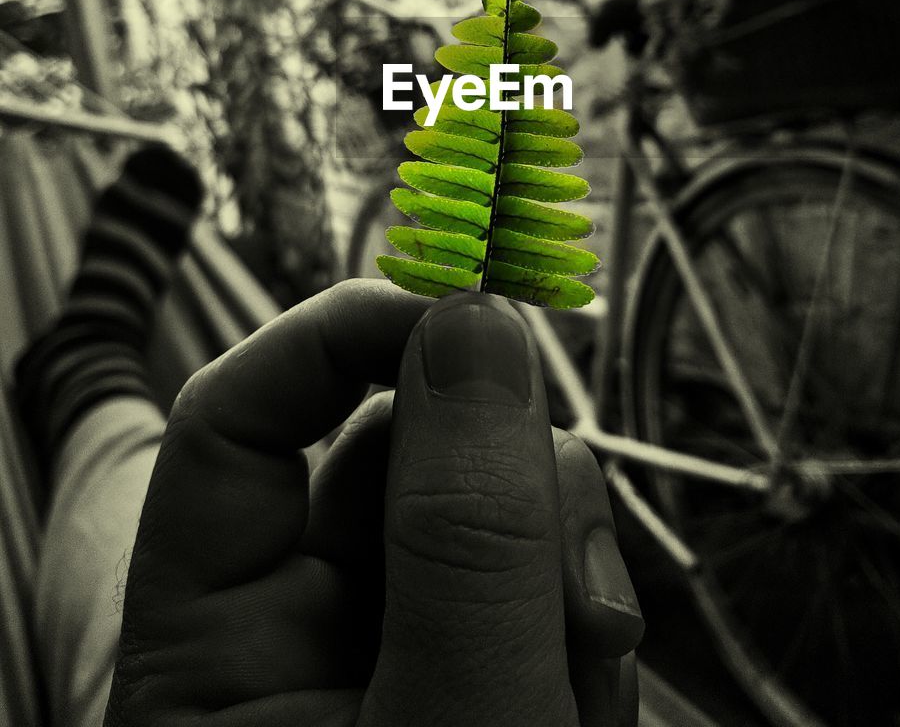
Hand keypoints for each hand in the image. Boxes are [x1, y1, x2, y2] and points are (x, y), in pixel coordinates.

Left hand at [104, 283, 643, 725]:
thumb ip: (467, 536)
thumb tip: (472, 327)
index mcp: (216, 650)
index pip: (242, 421)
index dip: (343, 335)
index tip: (469, 308)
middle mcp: (297, 640)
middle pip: (398, 460)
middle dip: (507, 498)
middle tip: (573, 604)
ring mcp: (392, 663)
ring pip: (489, 521)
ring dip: (562, 586)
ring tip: (584, 700)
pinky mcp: (472, 685)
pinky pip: (534, 598)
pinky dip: (581, 643)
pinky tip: (588, 719)